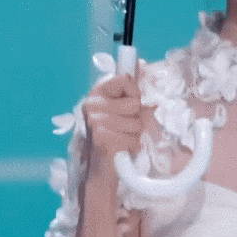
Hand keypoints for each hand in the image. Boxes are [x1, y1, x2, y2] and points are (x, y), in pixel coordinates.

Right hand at [80, 61, 153, 189]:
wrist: (101, 168)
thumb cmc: (115, 135)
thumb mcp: (123, 111)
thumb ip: (133, 93)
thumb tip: (144, 68)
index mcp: (97, 93)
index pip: (125, 78)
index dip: (135, 92)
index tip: (131, 104)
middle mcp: (92, 105)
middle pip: (135, 103)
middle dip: (136, 118)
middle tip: (123, 128)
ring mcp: (96, 122)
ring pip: (137, 122)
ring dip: (134, 134)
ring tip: (121, 139)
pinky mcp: (103, 138)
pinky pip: (134, 138)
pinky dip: (132, 146)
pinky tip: (120, 149)